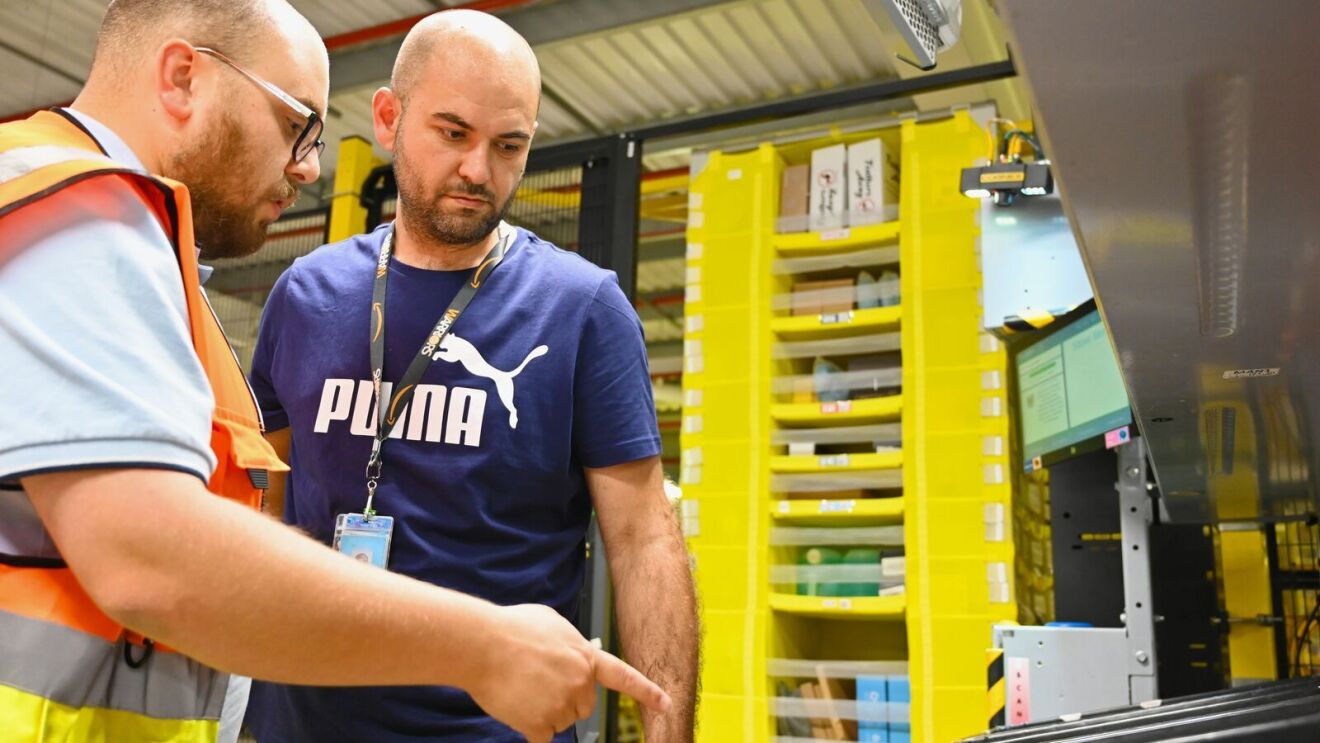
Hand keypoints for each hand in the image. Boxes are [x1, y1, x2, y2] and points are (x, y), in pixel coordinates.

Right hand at [470, 604, 671, 742]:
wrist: (481, 644)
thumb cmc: (512, 628)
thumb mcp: (553, 623)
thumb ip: (572, 644)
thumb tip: (575, 656)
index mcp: (585, 657)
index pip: (624, 677)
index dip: (646, 692)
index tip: (666, 703)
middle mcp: (579, 683)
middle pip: (584, 706)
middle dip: (566, 698)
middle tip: (537, 680)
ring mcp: (561, 705)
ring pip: (561, 721)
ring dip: (544, 711)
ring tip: (522, 686)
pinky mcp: (539, 724)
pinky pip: (543, 736)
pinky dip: (530, 726)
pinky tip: (517, 705)